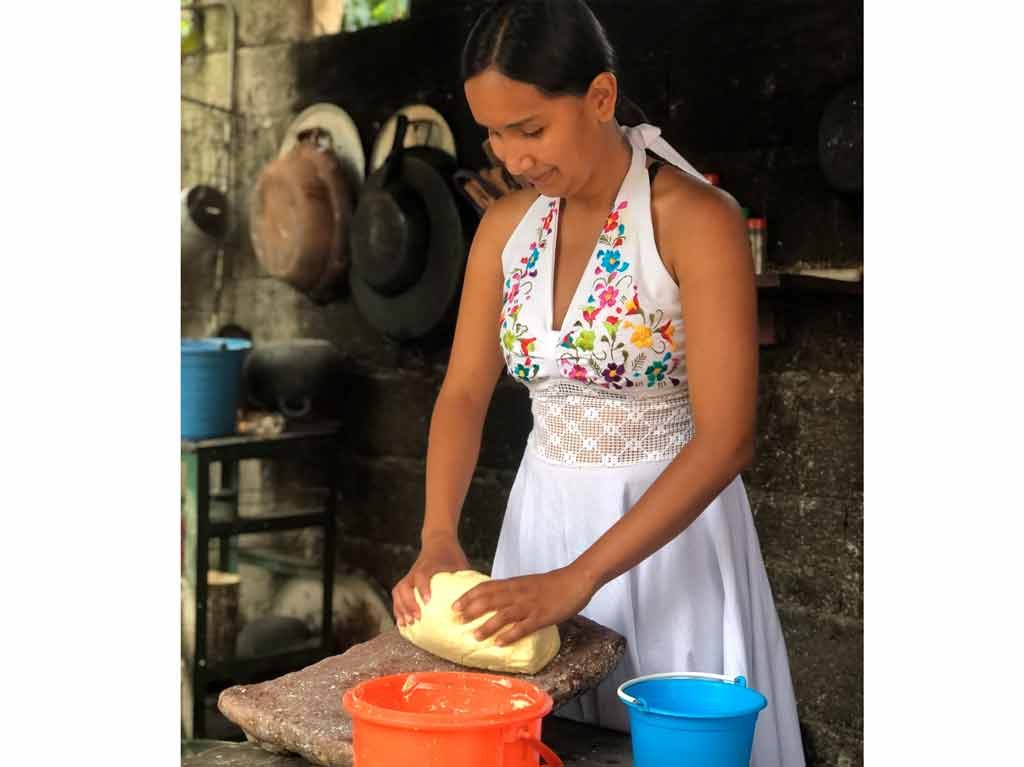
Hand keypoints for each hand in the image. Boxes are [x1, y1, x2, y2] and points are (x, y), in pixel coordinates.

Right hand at [392, 532, 469, 627]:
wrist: (438, 541)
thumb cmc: (452, 555)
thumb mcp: (461, 564)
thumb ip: (466, 580)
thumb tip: (477, 600)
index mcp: (429, 565)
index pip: (422, 575)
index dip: (423, 588)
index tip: (428, 601)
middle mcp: (416, 571)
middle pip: (404, 586)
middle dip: (408, 603)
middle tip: (416, 618)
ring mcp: (410, 576)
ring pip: (398, 591)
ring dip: (401, 608)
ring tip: (406, 624)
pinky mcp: (407, 581)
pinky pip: (397, 595)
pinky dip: (398, 608)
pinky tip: (402, 623)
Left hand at [452, 566, 597, 645]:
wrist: (575, 580)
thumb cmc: (551, 584)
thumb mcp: (527, 584)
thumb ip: (512, 591)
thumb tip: (496, 602)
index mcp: (514, 584)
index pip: (486, 587)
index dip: (468, 596)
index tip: (454, 605)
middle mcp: (518, 593)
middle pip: (490, 600)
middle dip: (471, 610)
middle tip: (456, 620)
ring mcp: (529, 605)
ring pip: (503, 614)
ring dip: (487, 625)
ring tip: (474, 636)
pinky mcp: (542, 616)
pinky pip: (523, 626)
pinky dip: (509, 635)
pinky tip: (499, 643)